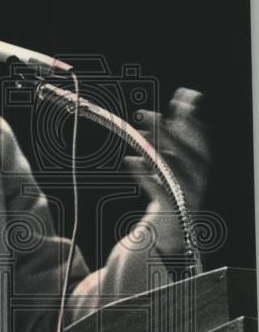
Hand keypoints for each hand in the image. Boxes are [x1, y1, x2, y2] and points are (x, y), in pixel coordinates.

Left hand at [125, 87, 209, 212]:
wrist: (168, 233)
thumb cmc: (168, 195)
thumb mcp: (169, 167)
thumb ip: (168, 144)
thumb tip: (161, 114)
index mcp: (200, 168)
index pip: (200, 140)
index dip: (192, 119)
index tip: (181, 98)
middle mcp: (198, 180)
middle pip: (187, 152)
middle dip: (167, 131)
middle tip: (144, 114)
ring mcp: (187, 196)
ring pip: (174, 169)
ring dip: (156, 149)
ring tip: (139, 135)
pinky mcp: (172, 209)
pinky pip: (158, 188)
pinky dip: (143, 174)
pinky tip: (129, 160)